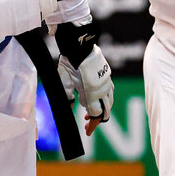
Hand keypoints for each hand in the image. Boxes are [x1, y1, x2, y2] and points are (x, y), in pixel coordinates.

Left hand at [54, 19, 113, 133]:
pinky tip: (97, 97)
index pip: (96, 115)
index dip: (92, 125)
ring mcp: (107, 81)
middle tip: (87, 122)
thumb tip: (69, 108)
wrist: (79, 45)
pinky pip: (110, 91)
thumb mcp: (64, 82)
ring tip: (90, 111)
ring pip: (110, 101)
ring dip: (102, 109)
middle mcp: (102, 89)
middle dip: (97, 119)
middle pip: (106, 111)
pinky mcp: (108, 75)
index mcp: (91, 92)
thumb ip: (67, 97)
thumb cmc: (69, 63)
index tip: (87, 131)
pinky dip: (106, 99)